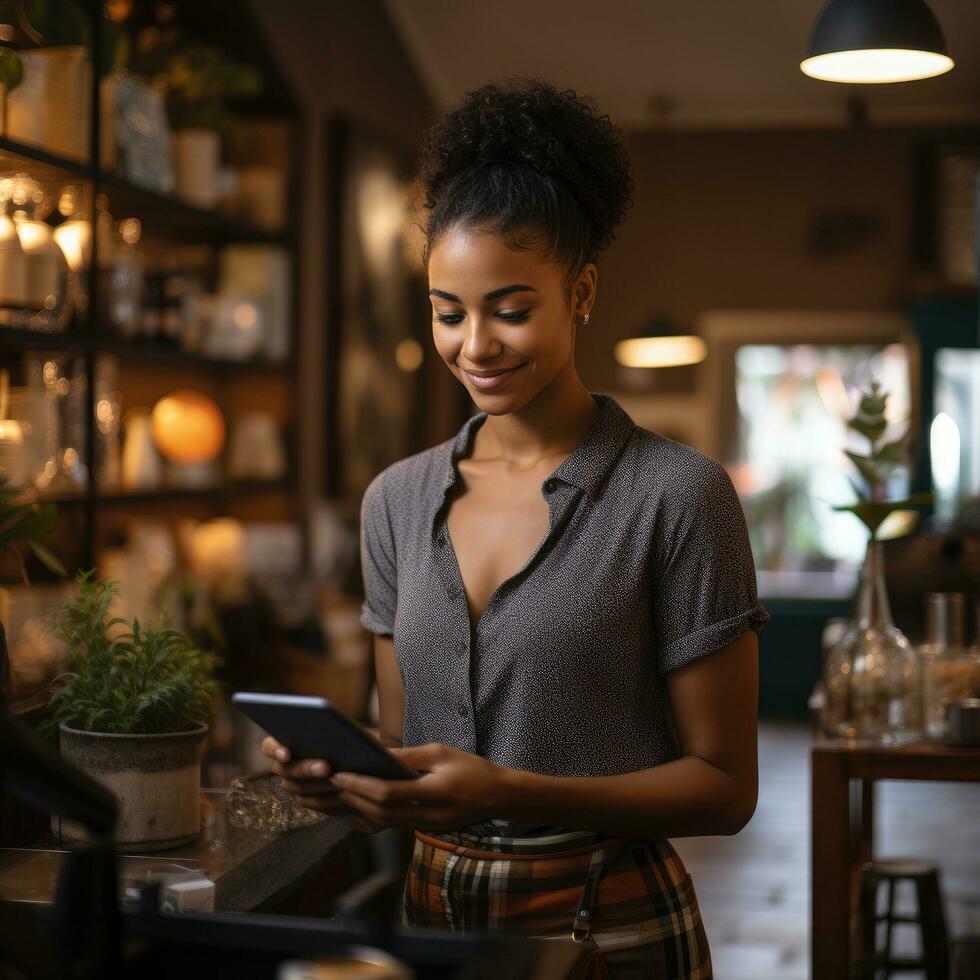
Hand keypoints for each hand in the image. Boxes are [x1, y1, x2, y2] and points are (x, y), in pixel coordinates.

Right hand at [259, 735, 383, 833]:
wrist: (366, 759)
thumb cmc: (350, 737)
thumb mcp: (343, 730)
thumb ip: (331, 729)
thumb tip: (332, 733)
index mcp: (286, 743)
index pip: (269, 746)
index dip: (275, 750)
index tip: (287, 754)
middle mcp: (286, 766)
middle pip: (286, 770)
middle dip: (306, 769)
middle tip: (326, 767)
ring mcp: (296, 785)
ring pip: (299, 790)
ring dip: (319, 786)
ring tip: (340, 781)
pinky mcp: (312, 799)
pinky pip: (315, 803)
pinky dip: (329, 799)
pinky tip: (346, 795)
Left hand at [328, 742, 503, 832]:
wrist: (499, 797)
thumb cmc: (472, 769)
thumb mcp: (441, 753)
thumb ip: (408, 756)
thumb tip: (376, 753)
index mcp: (434, 794)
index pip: (387, 794)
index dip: (360, 785)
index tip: (339, 774)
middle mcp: (428, 816)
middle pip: (380, 812)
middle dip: (352, 797)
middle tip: (331, 782)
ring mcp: (427, 827)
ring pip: (384, 822)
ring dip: (359, 807)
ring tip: (340, 791)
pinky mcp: (425, 830)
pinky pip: (393, 824)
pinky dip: (374, 813)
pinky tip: (362, 801)